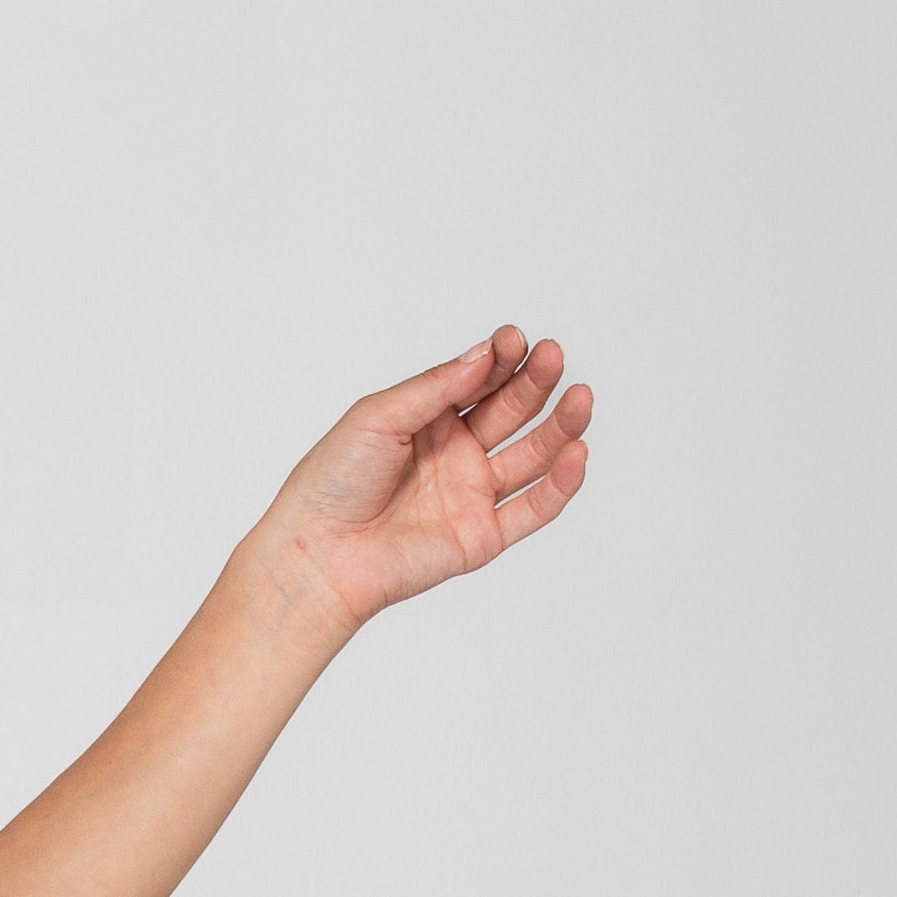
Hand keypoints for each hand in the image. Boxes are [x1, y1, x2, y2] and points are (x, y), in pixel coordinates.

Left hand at [260, 326, 592, 637]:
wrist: (316, 555)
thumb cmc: (331, 484)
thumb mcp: (379, 417)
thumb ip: (435, 388)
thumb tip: (485, 354)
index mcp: (429, 420)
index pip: (480, 380)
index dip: (501, 359)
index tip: (513, 341)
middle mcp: (456, 454)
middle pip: (511, 410)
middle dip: (535, 382)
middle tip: (552, 357)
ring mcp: (471, 494)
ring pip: (531, 456)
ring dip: (560, 426)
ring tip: (580, 399)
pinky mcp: (481, 537)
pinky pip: (532, 510)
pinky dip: (559, 485)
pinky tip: (576, 454)